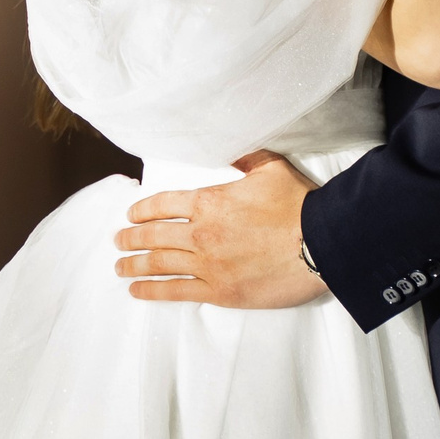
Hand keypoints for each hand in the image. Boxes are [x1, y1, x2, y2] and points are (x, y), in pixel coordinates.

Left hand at [115, 152, 324, 307]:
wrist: (321, 244)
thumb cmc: (299, 205)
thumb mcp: (271, 168)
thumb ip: (245, 157)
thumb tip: (230, 146)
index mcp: (209, 201)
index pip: (163, 203)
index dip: (142, 209)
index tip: (130, 214)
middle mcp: (201, 233)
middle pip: (154, 236)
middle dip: (131, 238)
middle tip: (118, 241)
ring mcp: (208, 265)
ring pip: (159, 264)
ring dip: (134, 266)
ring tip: (120, 267)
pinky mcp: (220, 292)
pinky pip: (176, 291)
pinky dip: (152, 291)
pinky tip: (137, 291)